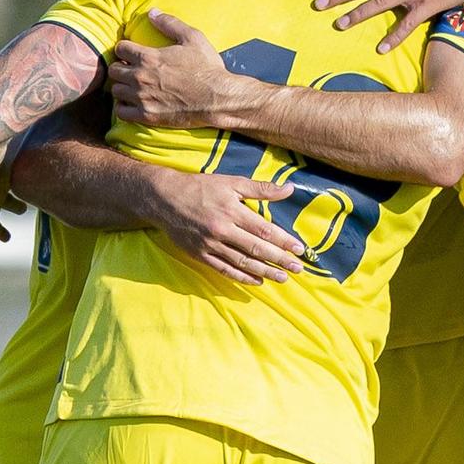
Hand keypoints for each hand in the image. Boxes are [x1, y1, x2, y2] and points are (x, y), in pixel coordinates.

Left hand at [110, 10, 244, 128]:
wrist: (217, 98)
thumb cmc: (207, 68)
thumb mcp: (193, 38)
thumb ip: (170, 23)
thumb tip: (152, 12)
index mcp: (149, 57)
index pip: (120, 48)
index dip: (125, 48)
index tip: (131, 52)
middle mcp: (140, 77)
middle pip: (113, 70)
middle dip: (120, 67)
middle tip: (130, 69)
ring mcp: (142, 98)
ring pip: (115, 90)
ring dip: (121, 87)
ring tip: (132, 86)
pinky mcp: (146, 116)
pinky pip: (121, 112)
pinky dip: (123, 107)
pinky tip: (132, 103)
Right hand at [147, 169, 306, 285]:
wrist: (164, 199)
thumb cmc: (200, 188)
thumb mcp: (231, 182)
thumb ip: (261, 188)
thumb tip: (289, 189)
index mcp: (232, 211)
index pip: (264, 230)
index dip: (283, 241)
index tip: (299, 249)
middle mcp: (222, 230)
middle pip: (256, 249)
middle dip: (279, 260)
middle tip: (298, 268)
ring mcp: (210, 245)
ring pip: (242, 263)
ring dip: (265, 272)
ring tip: (283, 277)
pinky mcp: (200, 255)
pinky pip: (224, 270)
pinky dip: (242, 277)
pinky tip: (257, 281)